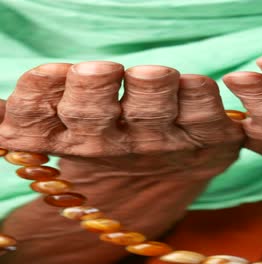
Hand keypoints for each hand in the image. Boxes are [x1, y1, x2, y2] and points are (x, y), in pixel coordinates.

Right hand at [0, 62, 243, 178]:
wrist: (163, 184)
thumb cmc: (109, 144)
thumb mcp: (62, 137)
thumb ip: (29, 117)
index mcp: (72, 140)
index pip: (40, 120)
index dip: (40, 97)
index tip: (48, 74)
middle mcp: (115, 143)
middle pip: (94, 115)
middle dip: (94, 93)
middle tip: (100, 73)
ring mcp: (162, 141)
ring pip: (152, 109)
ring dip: (149, 89)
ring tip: (150, 76)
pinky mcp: (205, 136)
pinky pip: (204, 110)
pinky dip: (200, 92)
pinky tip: (193, 84)